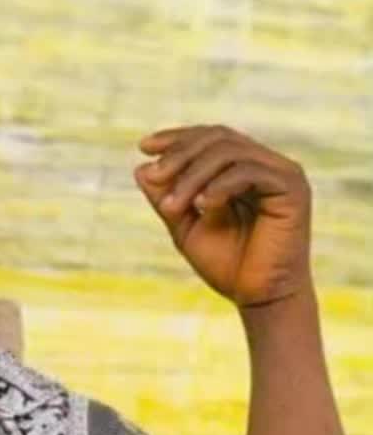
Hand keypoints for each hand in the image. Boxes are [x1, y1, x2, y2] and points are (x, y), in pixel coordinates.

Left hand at [135, 125, 312, 307]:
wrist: (259, 298)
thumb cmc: (227, 264)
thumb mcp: (185, 226)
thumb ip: (166, 197)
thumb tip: (141, 168)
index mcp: (245, 167)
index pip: (210, 137)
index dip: (178, 137)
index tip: (144, 147)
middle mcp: (266, 164)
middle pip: (218, 137)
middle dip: (181, 155)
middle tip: (155, 176)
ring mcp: (283, 172)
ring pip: (230, 152)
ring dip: (193, 175)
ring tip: (173, 205)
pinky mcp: (293, 188)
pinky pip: (249, 172)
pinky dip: (220, 185)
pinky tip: (202, 205)